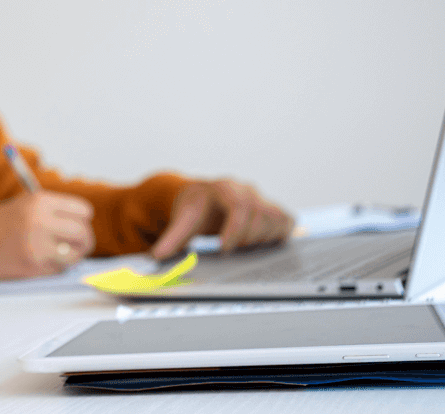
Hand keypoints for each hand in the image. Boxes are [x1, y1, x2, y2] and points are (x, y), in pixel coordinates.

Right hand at [0, 192, 94, 279]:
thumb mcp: (23, 205)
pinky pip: (59, 270)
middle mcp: (40, 220)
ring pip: (74, 255)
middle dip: (82, 242)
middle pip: (83, 233)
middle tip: (75, 246)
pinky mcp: (32, 266)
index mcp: (39, 201)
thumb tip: (84, 224)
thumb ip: (52, 211)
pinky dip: (55, 268)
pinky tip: (41, 262)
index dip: (82, 220)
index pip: (82, 211)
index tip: (76, 226)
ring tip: (57, 255)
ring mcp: (37, 245)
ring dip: (70, 258)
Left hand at [149, 178, 293, 260]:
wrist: (203, 198)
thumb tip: (157, 256)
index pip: (238, 206)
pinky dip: (278, 234)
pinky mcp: (273, 209)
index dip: (235, 230)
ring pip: (275, 218)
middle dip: (246, 237)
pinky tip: (261, 242)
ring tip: (241, 244)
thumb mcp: (182, 220)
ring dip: (261, 237)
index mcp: (223, 188)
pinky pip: (286, 221)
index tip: (223, 249)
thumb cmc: (194, 208)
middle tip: (230, 249)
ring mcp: (261, 198)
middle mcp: (246, 190)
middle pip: (259, 213)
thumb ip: (171, 239)